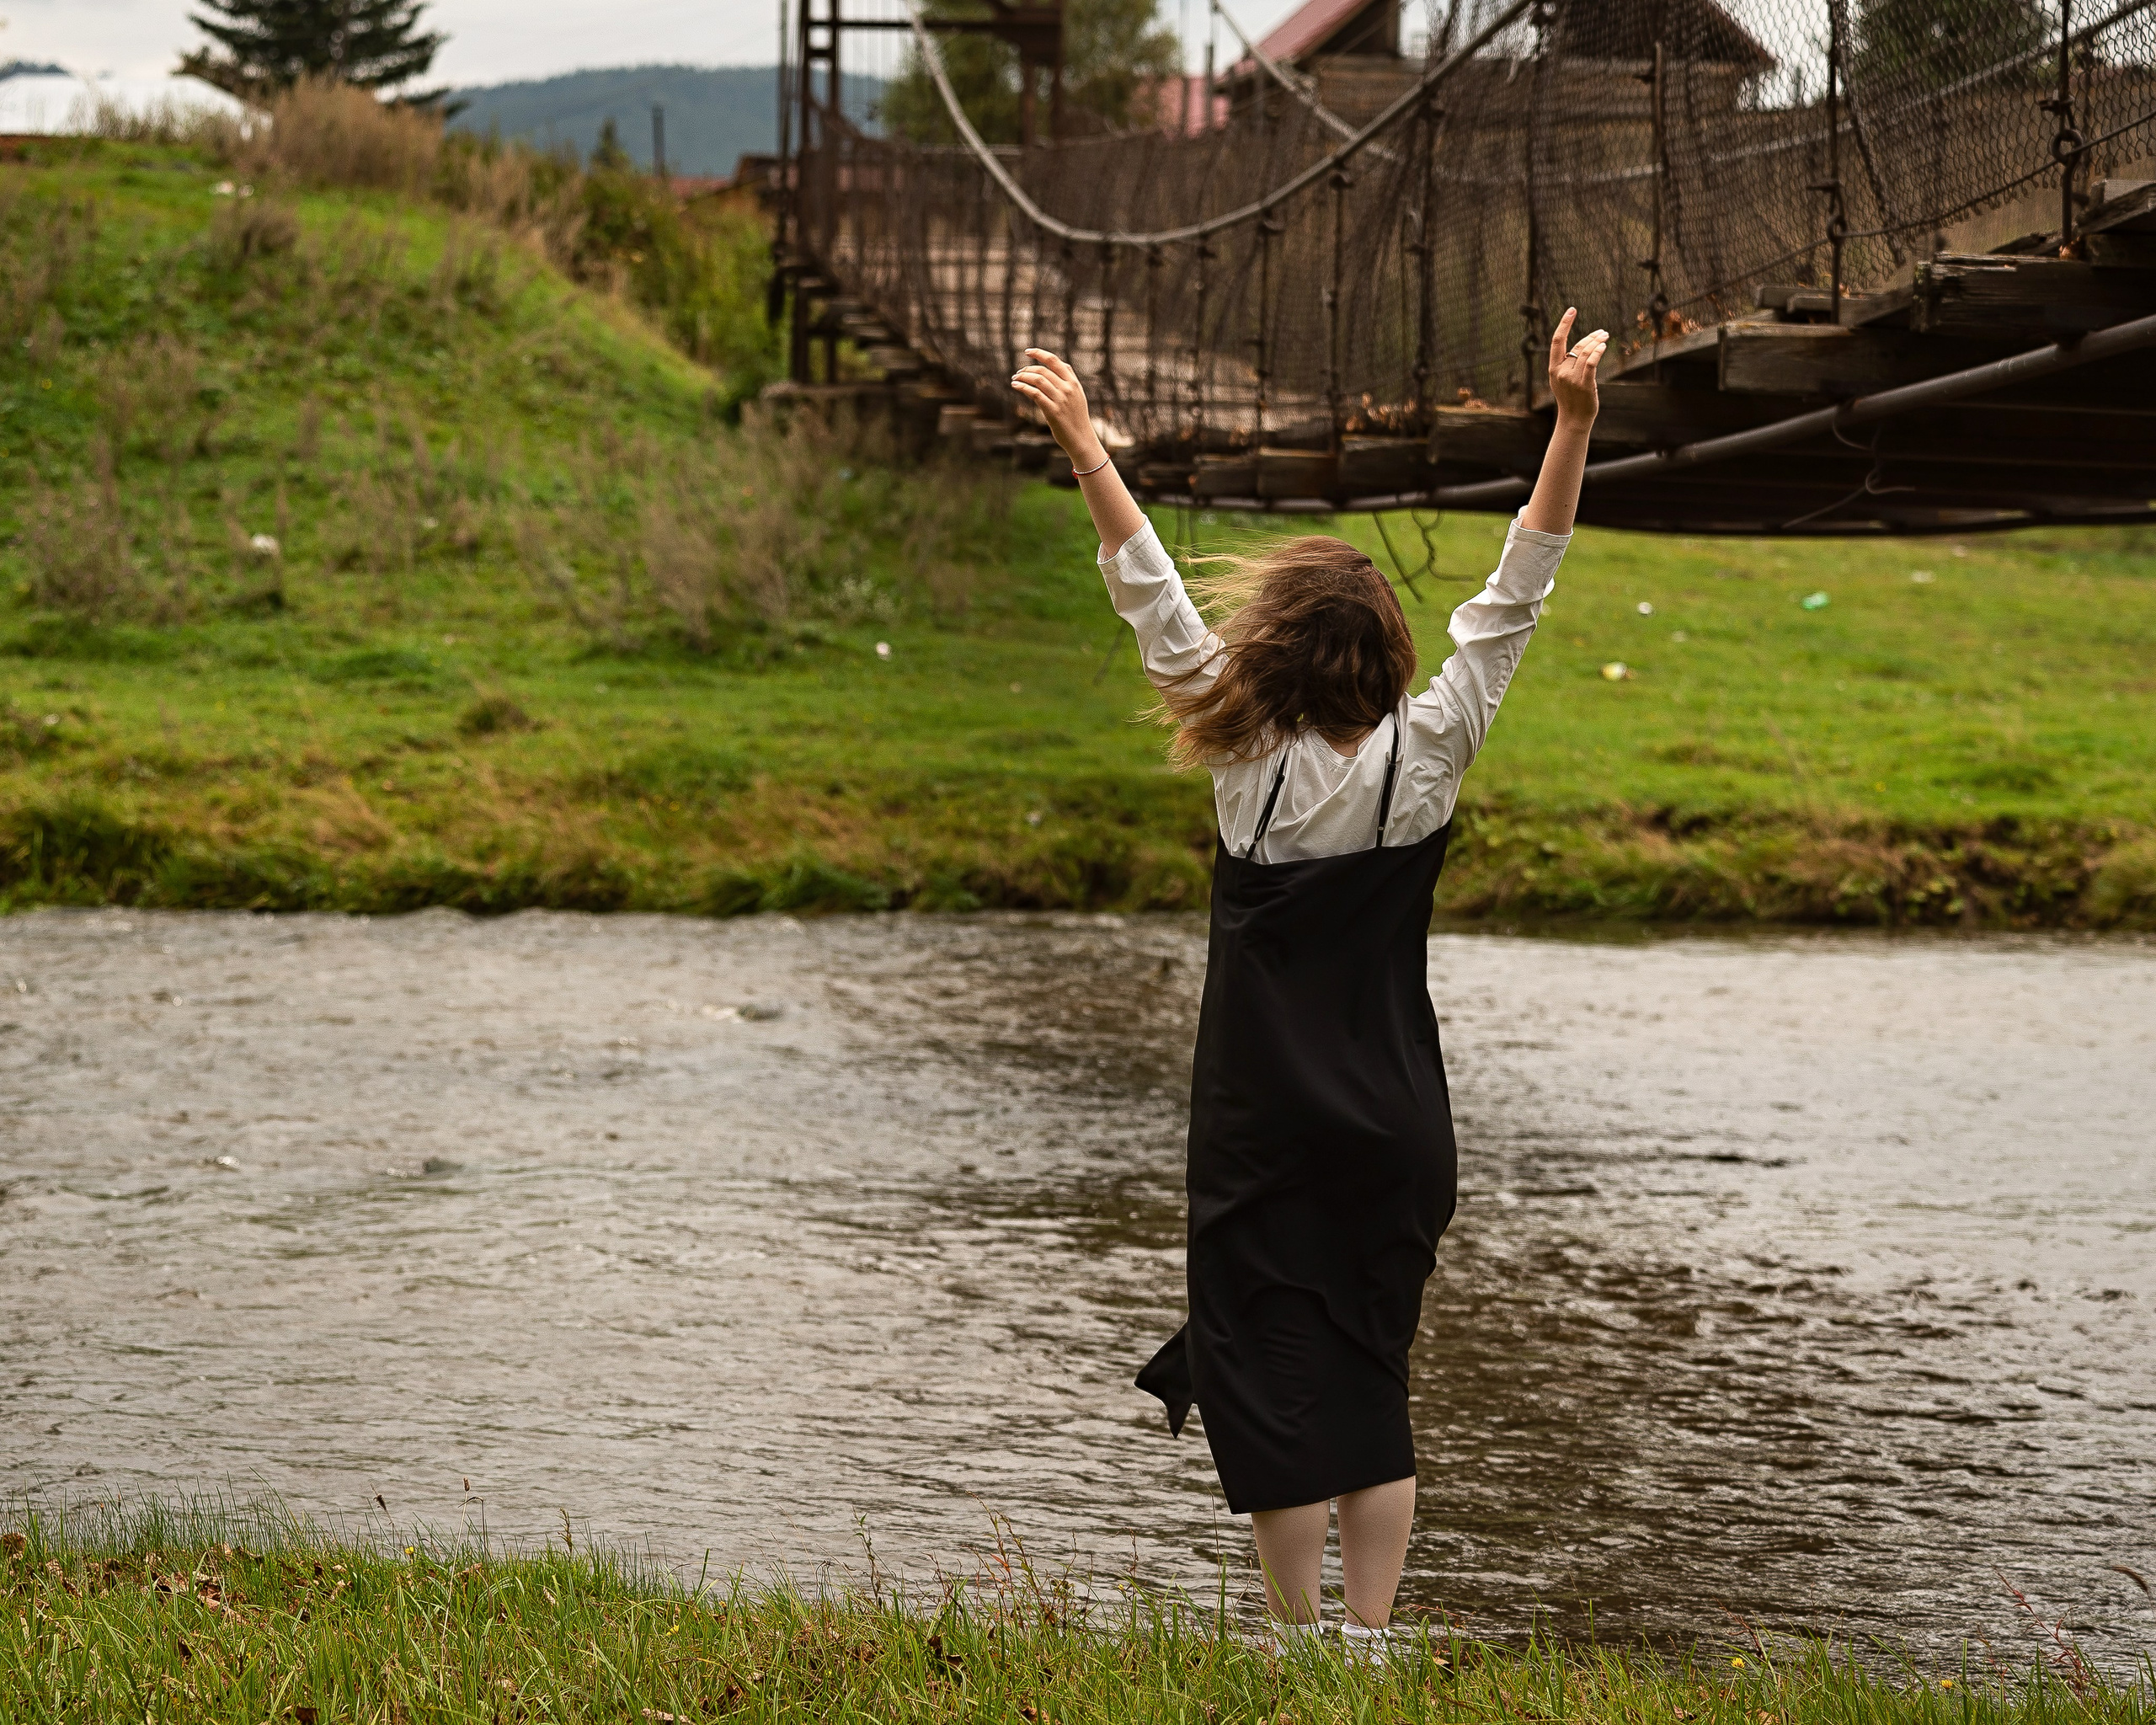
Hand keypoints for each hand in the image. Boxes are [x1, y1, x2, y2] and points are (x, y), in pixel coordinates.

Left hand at [1010, 348, 1103, 466]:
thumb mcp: (1078, 395)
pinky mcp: (1053, 411)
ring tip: (1015, 379)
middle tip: (1018, 373)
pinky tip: (1016, 386)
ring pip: (1038, 380)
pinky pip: (1035, 394)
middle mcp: (1068, 388)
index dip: (1039, 353)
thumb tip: (1058, 365)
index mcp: (1073, 382)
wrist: (1082, 439)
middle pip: (1043, 370)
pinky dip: (1023, 387)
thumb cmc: (1077, 418)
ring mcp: (1061, 399)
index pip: (1054, 361)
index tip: (1027, 352)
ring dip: (1023, 377)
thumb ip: (1069, 380)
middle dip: (1027, 369)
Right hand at [1547, 308, 1606, 426]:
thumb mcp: (1563, 380)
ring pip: (1586, 353)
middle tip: (1603, 332)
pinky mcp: (1584, 385)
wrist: (1574, 419)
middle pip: (1577, 346)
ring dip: (1598, 342)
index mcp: (1554, 369)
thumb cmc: (1571, 398)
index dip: (1564, 324)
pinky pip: (1591, 363)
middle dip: (1592, 337)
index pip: (1557, 341)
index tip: (1572, 310)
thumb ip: (1568, 364)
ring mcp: (1572, 379)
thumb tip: (1584, 346)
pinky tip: (1603, 346)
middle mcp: (1561, 372)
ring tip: (1605, 337)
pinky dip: (1598, 352)